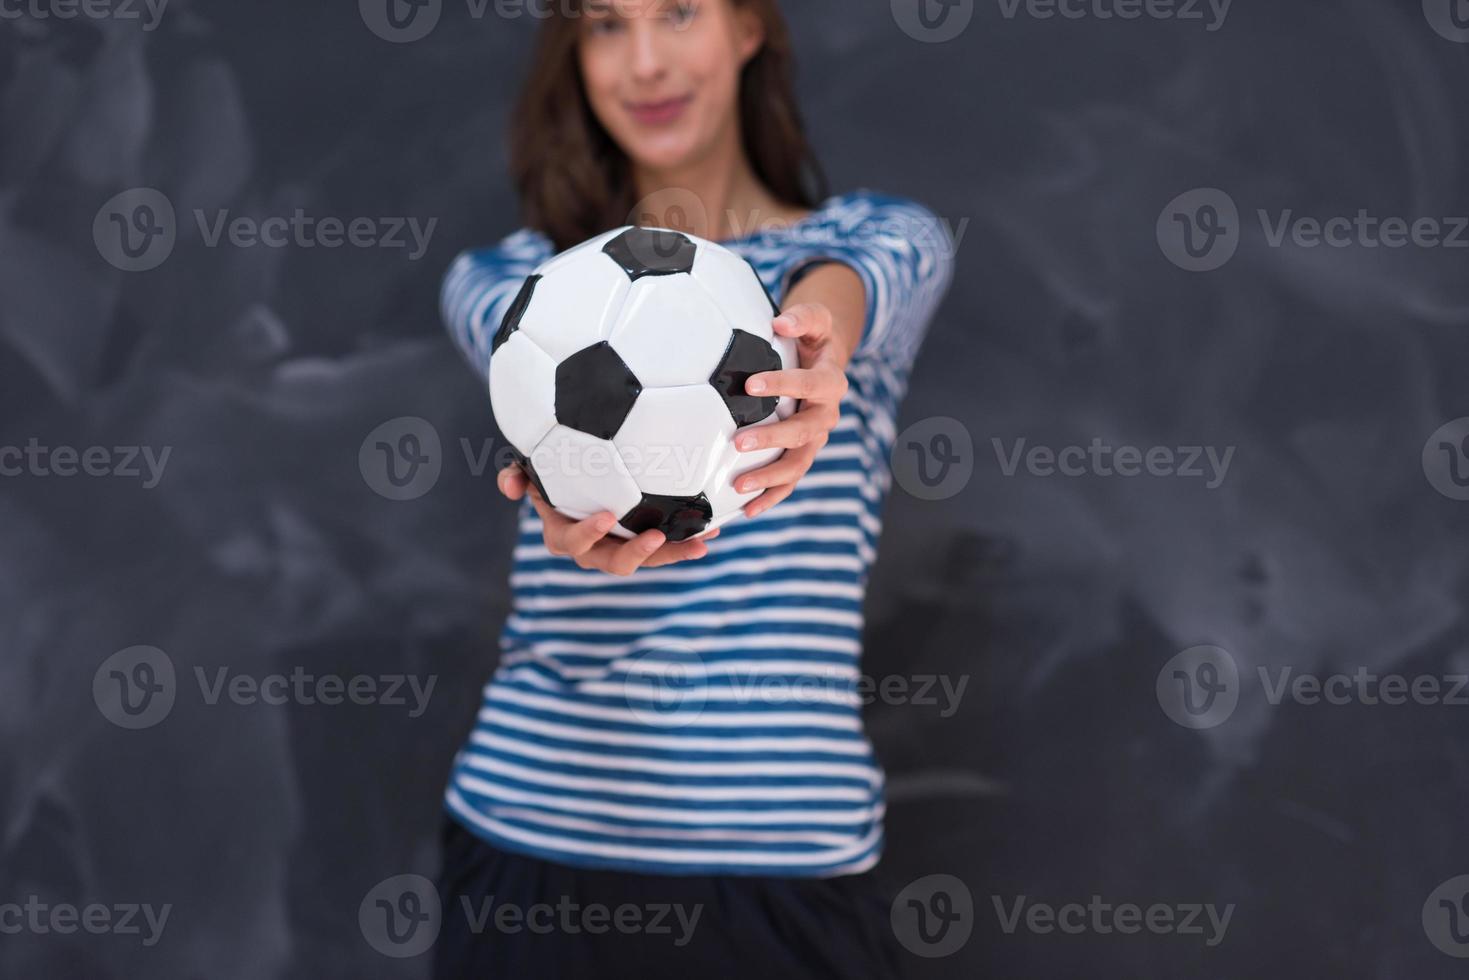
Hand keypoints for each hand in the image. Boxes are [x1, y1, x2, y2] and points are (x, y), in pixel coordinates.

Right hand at [496, 465, 716, 574]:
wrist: (580, 484)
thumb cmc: (553, 477)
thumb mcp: (533, 473)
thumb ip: (516, 476)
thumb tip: (508, 487)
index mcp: (564, 535)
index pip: (573, 541)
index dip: (588, 533)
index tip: (607, 516)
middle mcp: (593, 550)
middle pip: (614, 562)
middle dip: (637, 553)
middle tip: (657, 536)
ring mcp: (621, 549)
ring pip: (647, 560)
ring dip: (673, 553)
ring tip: (699, 542)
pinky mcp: (644, 545)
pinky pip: (666, 549)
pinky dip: (686, 542)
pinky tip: (712, 532)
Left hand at [734, 302, 850, 518]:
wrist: (824, 361)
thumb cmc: (812, 339)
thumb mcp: (816, 320)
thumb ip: (803, 318)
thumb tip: (781, 322)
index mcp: (831, 382)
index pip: (809, 384)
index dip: (783, 384)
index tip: (750, 385)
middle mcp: (826, 415)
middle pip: (804, 432)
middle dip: (772, 439)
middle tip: (739, 442)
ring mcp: (816, 440)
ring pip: (797, 464)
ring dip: (769, 477)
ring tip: (739, 486)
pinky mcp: (803, 455)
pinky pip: (790, 481)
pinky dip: (771, 497)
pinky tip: (747, 510)